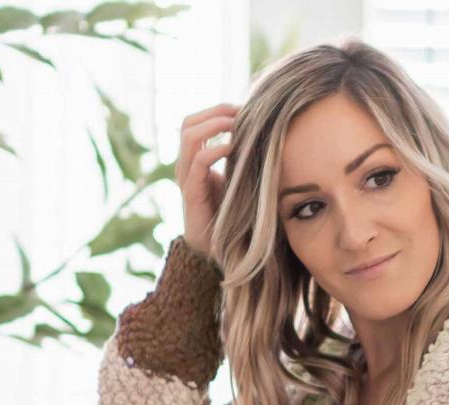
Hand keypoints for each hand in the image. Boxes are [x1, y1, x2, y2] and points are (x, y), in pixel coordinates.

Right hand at [176, 103, 237, 264]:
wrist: (221, 250)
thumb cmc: (233, 215)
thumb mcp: (238, 179)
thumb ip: (240, 157)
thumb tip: (262, 131)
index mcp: (194, 161)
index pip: (194, 123)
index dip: (215, 110)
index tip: (242, 109)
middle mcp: (186, 167)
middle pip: (187, 123)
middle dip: (214, 112)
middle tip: (240, 112)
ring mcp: (186, 179)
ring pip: (189, 136)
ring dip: (214, 124)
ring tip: (236, 124)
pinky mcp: (192, 194)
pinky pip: (198, 162)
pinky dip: (215, 149)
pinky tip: (233, 147)